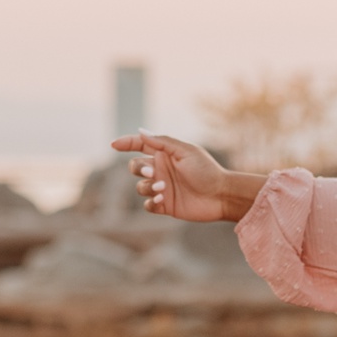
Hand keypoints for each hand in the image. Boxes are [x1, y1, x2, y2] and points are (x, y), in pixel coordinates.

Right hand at [110, 132, 257, 222]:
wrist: (222, 195)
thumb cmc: (207, 171)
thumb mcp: (185, 151)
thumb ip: (162, 142)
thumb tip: (141, 131)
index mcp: (165, 155)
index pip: (140, 146)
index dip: (126, 143)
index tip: (114, 145)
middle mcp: (161, 170)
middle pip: (135, 167)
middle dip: (138, 169)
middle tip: (152, 173)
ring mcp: (162, 188)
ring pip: (140, 187)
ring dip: (146, 187)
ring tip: (162, 188)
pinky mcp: (166, 205)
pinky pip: (148, 205)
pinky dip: (150, 202)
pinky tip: (161, 199)